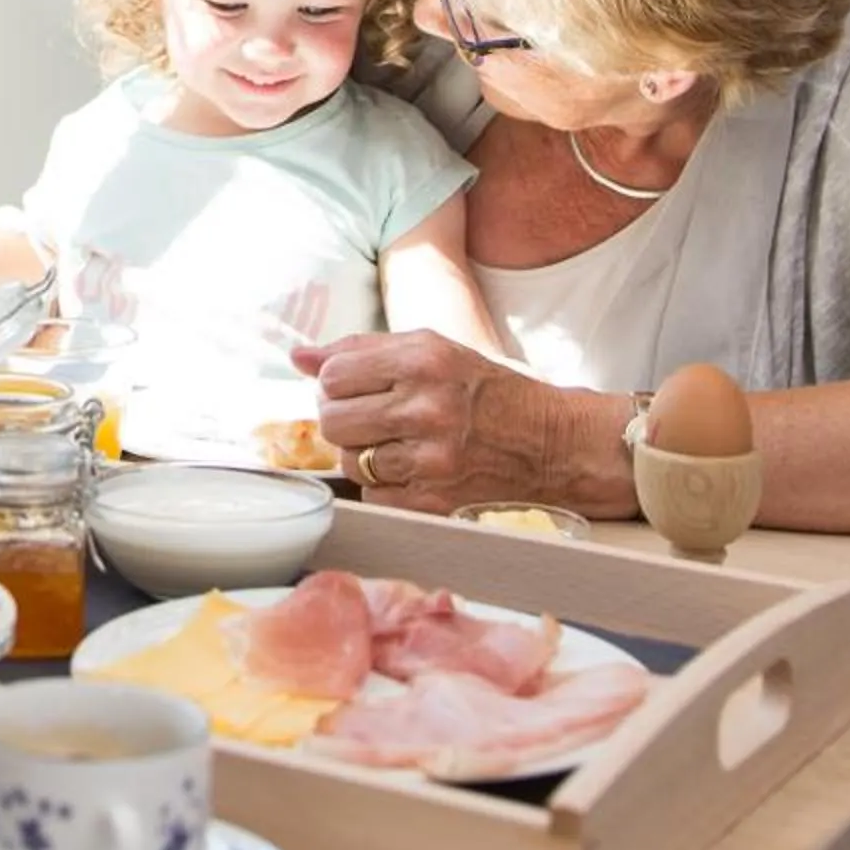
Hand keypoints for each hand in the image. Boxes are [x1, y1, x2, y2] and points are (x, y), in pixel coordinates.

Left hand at [297, 332, 630, 516]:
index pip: (332, 377)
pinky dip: (384, 486)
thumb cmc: (483, 391)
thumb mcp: (431, 350)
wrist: (551, 443)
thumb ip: (360, 350)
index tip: (358, 389)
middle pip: (332, 421)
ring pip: (349, 461)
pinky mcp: (436, 500)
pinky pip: (374, 496)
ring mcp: (432, 459)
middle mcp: (426, 408)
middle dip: (344, 420)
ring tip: (396, 443)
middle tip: (372, 418)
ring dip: (362, 454)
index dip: (337, 384)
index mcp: (423, 360)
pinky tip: (411, 469)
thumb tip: (298, 356)